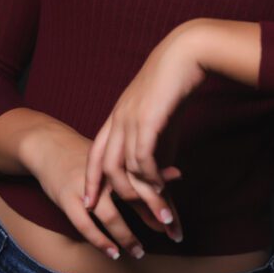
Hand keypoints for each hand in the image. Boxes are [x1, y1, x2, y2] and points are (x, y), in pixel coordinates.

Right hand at [32, 121, 180, 258]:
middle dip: (153, 218)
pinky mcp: (68, 199)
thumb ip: (144, 171)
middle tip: (169, 235)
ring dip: (126, 236)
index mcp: (119, 160)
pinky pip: (85, 225)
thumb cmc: (88, 154)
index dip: (163, 202)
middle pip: (134, 198)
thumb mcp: (117, 159)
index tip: (176, 222)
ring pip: (110, 215)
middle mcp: (104, 174)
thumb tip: (180, 175)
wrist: (50, 144)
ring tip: (139, 251)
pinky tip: (113, 252)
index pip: (147, 183)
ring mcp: (86, 187)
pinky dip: (100, 240)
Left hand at [84, 21, 207, 229]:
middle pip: (103, 165)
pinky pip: (143, 158)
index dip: (91, 179)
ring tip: (158, 215)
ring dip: (142, 195)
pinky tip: (163, 190)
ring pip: (125, 167)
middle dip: (106, 193)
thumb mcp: (161, 119)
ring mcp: (130, 119)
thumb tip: (162, 171)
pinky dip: (151, 178)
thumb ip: (158, 145)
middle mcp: (118, 119)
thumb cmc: (175, 84)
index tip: (88, 201)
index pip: (95, 153)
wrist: (185, 55)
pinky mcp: (147, 119)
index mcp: (117, 117)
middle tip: (112, 217)